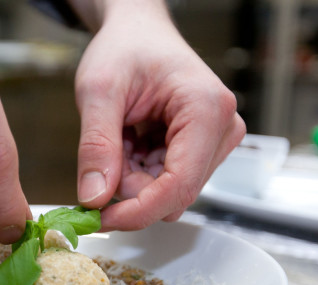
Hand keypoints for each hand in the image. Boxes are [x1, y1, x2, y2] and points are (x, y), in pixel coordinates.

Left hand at [70, 0, 245, 230]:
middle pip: (173, 193)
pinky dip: (137, 171)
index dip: (137, 212)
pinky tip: (130, 141)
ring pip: (167, 192)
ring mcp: (215, 142)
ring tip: (119, 136)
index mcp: (206, 110)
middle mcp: (222, 130)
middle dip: (129, 187)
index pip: (178, 186)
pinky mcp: (203, 150)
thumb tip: (94, 199)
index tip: (98, 220)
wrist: (138, 31)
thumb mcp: (99, 91)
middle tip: (103, 152)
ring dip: (132, 178)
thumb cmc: (125, 48)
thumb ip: (96, 146)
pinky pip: (165, 182)